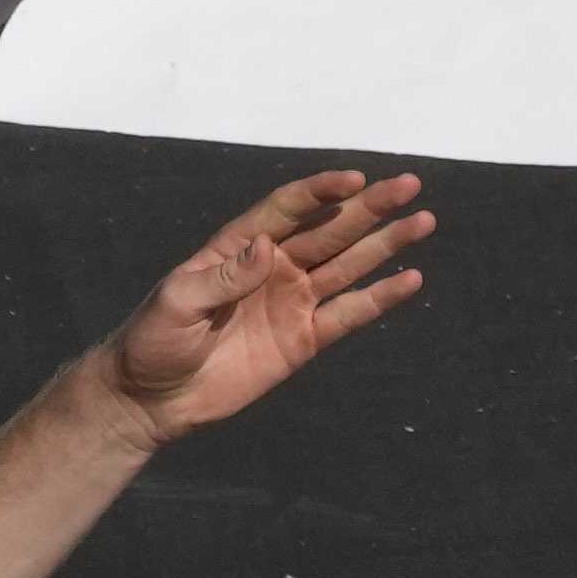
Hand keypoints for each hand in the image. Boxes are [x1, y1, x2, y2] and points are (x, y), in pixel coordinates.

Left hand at [93, 172, 434, 446]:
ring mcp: (292, 301)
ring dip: (385, 244)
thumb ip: (224, 276)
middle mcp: (274, 266)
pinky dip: (380, 298)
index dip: (321, 191)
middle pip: (330, 229)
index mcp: (239, 246)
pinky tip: (411, 280)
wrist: (154, 397)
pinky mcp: (304, 339)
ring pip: (348, 265)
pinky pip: (349, 315)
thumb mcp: (177, 302)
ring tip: (423, 221)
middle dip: (369, 207)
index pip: (288, 208)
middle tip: (408, 185)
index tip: (355, 180)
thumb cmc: (154, 340)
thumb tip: (268, 248)